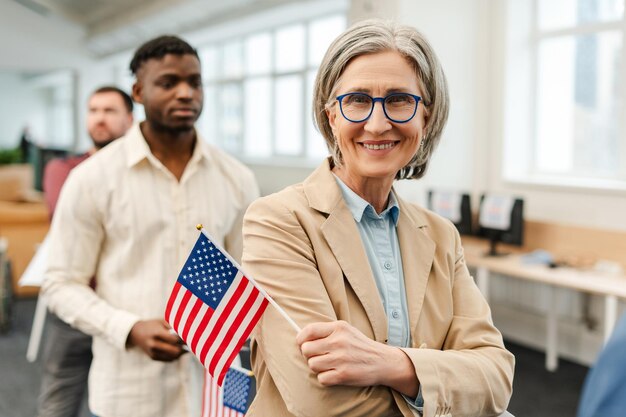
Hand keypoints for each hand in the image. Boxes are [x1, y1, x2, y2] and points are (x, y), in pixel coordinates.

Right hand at [127, 319, 185, 361]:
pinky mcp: (153, 357)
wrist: (136, 333)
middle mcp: (153, 344)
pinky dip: (176, 356)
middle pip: (174, 350)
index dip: (183, 339)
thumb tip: (185, 332)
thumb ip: (172, 326)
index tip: (189, 336)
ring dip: (181, 353)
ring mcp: (153, 352)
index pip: (174, 340)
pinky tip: (179, 350)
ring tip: (186, 347)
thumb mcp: (161, 321)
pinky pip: (169, 359)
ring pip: (172, 357)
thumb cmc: (152, 325)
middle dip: (183, 347)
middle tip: (190, 343)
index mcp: (156, 333)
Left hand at [296, 320, 418, 396]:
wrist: (383, 361)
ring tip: (329, 365)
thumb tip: (301, 337)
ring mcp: (341, 358)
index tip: (301, 344)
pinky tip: (334, 374)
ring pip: (312, 365)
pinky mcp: (344, 375)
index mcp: (339, 328)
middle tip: (318, 356)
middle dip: (309, 355)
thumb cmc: (360, 346)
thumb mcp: (346, 330)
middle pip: (306, 349)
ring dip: (318, 367)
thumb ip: (326, 331)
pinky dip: (325, 378)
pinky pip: (321, 378)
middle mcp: (339, 341)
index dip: (300, 338)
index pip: (309, 330)